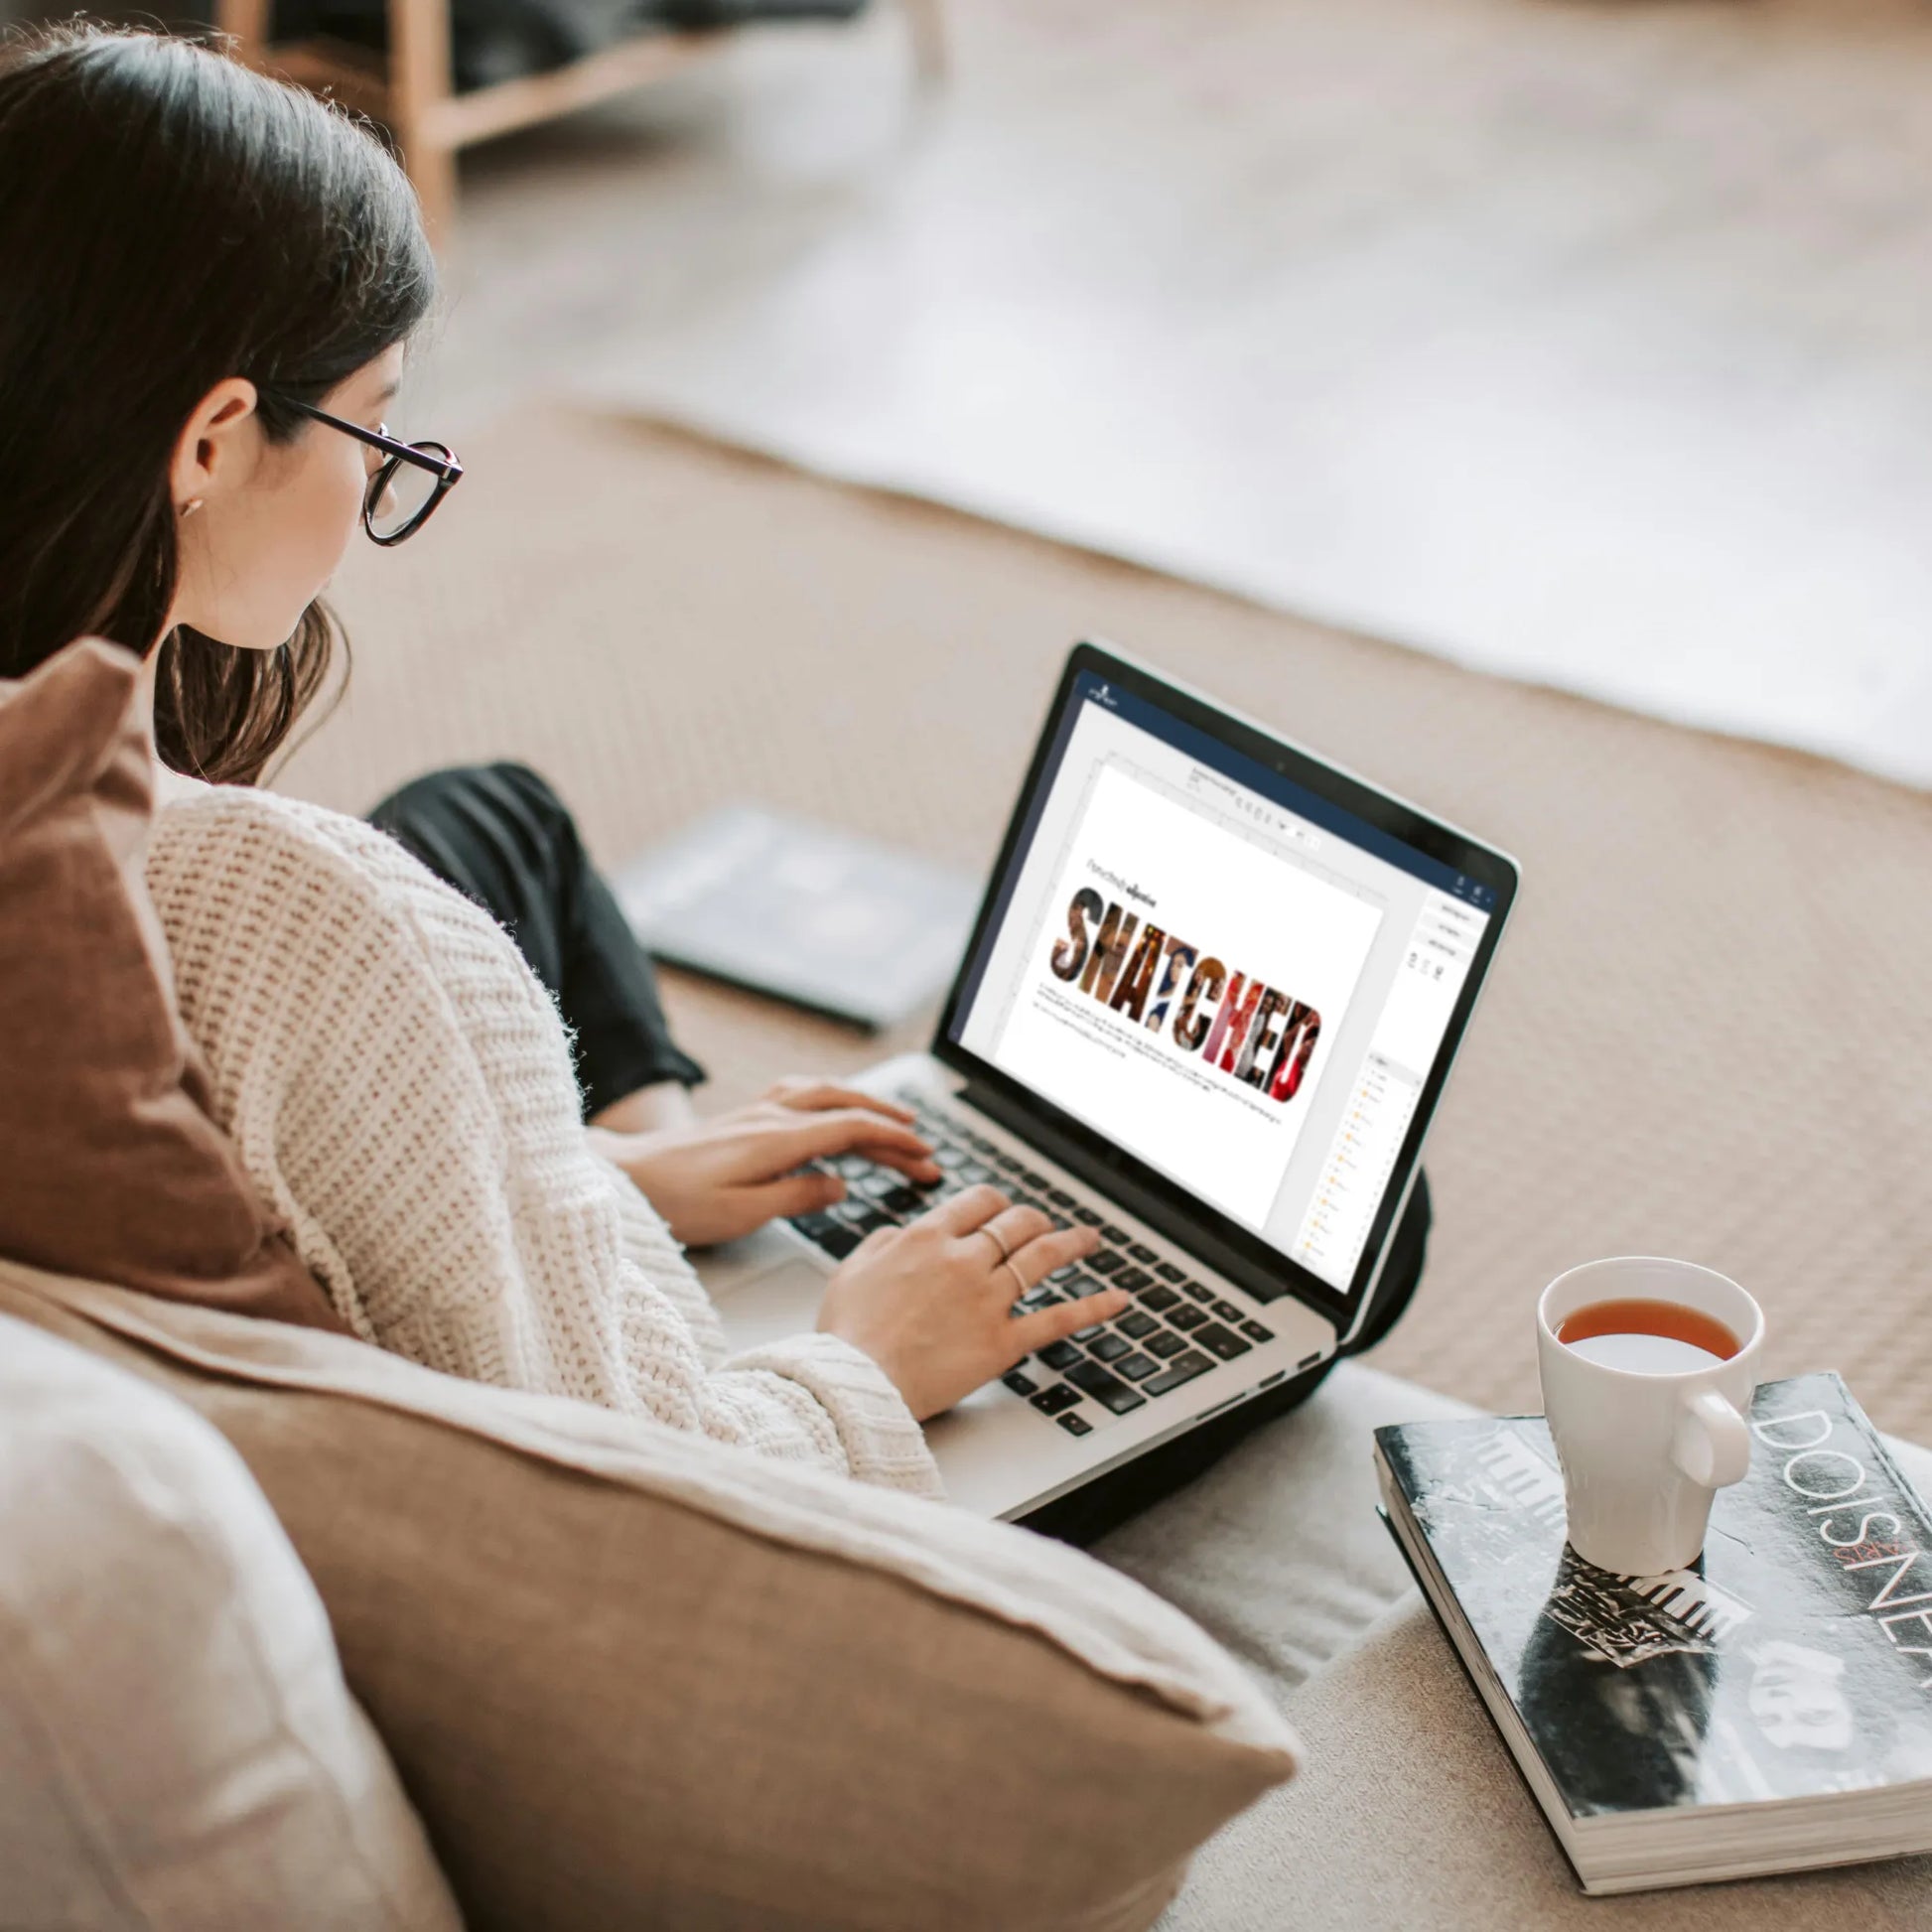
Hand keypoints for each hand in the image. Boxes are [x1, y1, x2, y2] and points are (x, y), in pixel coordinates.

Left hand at [595, 1077, 941, 1248]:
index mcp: (777, 1140)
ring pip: (824, 1093)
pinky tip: (834, 1106)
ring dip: (864, 1104)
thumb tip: (840, 1186)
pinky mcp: (742, 1117)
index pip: (851, 1130)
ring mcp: (755, 1112)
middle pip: (846, 1107)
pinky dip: (831, 1097)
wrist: (622, 1177)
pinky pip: (800, 1093)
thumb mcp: (740, 1214)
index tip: (925, 1157)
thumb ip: (796, 1197)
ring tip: (894, 1120)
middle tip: (924, 1148)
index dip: (894, 1142)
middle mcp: (771, 1117)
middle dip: (890, 1124)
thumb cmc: (675, 1202)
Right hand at [817, 1184, 1130, 1420]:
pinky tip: (1118, 1299)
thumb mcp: (849, 1271)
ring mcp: (988, 1300)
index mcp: (926, 1238)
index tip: (1002, 1209)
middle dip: (1034, 1219)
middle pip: (1016, 1223)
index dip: (996, 1203)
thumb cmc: (845, 1334)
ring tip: (1089, 1239)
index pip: (978, 1202)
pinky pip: (1059, 1319)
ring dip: (1072, 1243)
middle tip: (1043, 1224)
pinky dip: (1094, 1307)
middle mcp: (964, 1260)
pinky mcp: (1003, 1342)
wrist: (855, 1381)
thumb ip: (881, 1243)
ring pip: (1042, 1258)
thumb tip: (900, 1234)